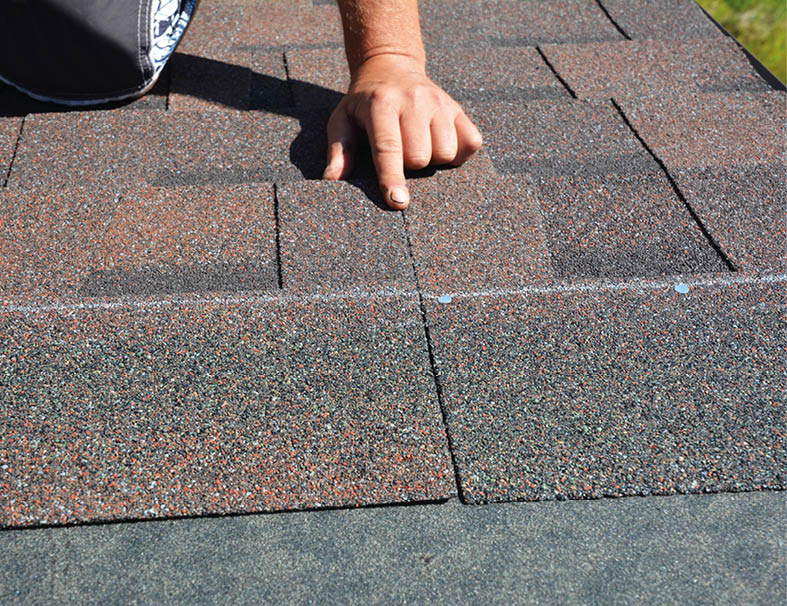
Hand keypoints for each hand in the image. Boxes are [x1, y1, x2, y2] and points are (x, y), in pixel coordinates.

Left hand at [322, 53, 482, 209]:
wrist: (391, 66)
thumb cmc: (363, 103)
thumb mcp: (342, 120)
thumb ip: (338, 151)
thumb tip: (332, 180)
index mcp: (381, 105)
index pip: (389, 148)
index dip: (393, 177)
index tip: (397, 202)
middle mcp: (413, 101)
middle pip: (420, 157)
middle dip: (409, 166)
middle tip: (400, 153)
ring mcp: (439, 103)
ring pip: (446, 153)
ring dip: (433, 161)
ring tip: (418, 147)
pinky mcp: (458, 108)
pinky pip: (471, 143)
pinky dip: (458, 153)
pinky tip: (440, 145)